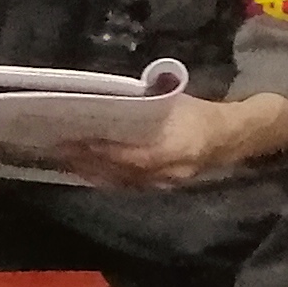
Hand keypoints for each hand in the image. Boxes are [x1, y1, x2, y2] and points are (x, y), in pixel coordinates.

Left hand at [62, 92, 287, 193]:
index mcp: (171, 148)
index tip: (71, 140)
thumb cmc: (198, 113)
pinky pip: (128, 184)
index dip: (97, 150)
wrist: (229, 137)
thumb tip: (107, 99)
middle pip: (118, 171)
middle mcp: (165, 171)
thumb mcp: (173, 101)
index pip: (126, 154)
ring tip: (66, 160)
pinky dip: (106, 177)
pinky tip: (89, 169)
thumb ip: (144, 104)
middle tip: (58, 151)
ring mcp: (163, 182)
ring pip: (120, 181)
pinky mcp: (161, 186)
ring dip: (92, 172)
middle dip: (86, 162)